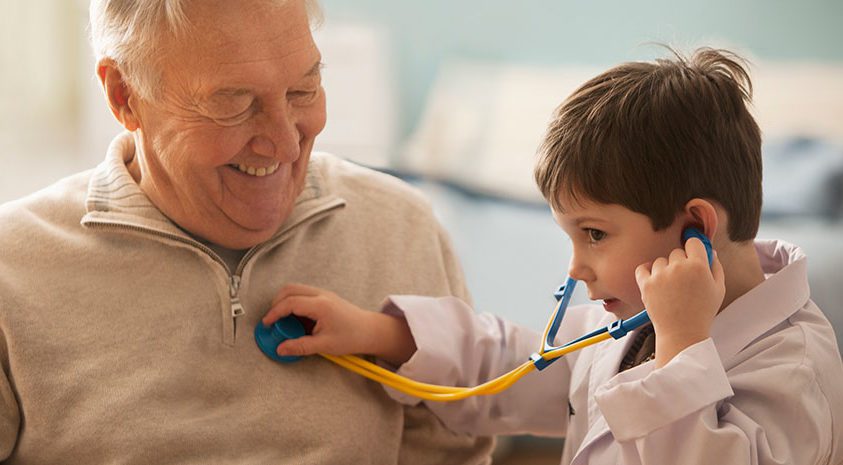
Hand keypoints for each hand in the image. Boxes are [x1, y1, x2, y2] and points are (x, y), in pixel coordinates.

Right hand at [261, 284, 416, 365]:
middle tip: (271, 320)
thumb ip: (300, 346)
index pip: (290, 302)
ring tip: (282, 321)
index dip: (274, 313)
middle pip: (290, 289)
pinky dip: (294, 303)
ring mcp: (324, 294)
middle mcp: (321, 294)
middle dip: (276, 303)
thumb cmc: (351, 337)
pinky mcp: (325, 297)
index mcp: (320, 305)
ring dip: (285, 302)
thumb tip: (280, 349)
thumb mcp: (324, 345)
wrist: (371, 331)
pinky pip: (304, 294)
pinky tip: (296, 320)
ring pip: (296, 289)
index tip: (266, 324)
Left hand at [634, 237, 724, 367]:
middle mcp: (678, 267)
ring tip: (671, 288)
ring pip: (660, 261)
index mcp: (698, 266)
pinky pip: (642, 268)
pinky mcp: (646, 284)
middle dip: (680, 263)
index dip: (694, 248)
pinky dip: (646, 272)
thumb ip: (716, 267)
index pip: (693, 242)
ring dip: (664, 270)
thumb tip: (711, 252)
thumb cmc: (702, 312)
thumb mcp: (718, 289)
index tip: (693, 254)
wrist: (682, 333)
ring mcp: (660, 275)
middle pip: (676, 252)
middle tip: (684, 280)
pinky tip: (654, 280)